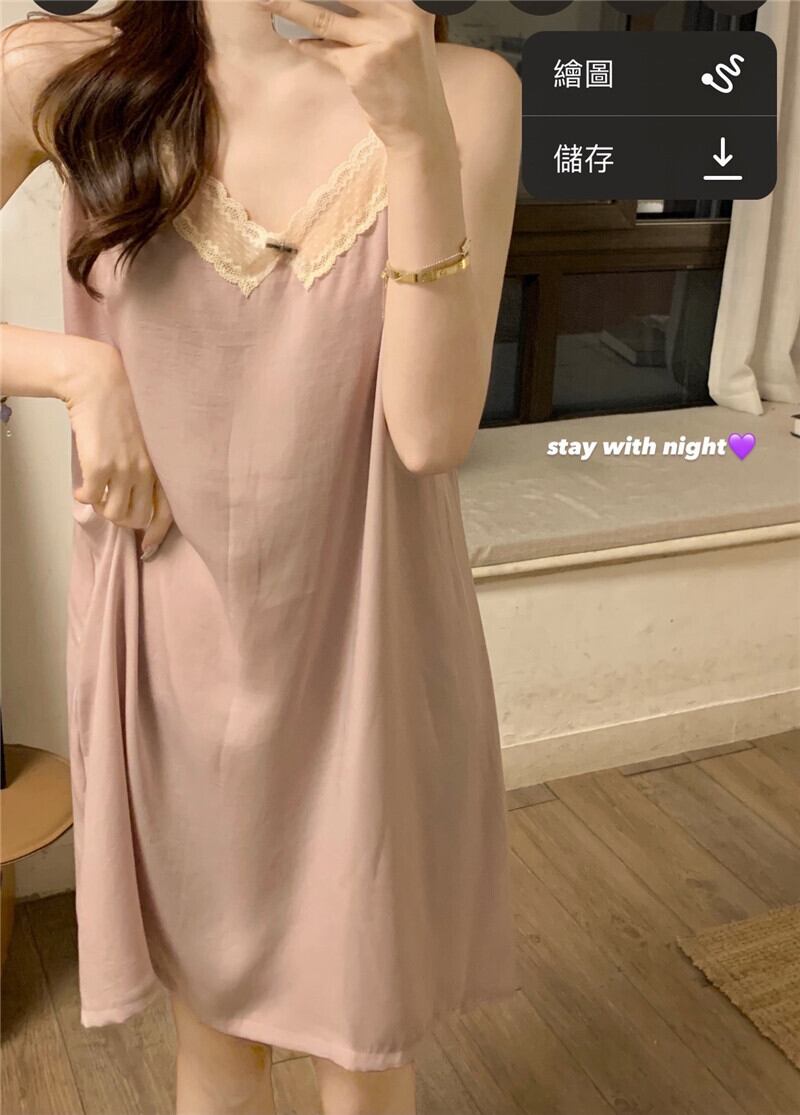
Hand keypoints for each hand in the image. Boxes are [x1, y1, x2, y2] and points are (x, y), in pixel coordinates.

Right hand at [59, 336, 172, 557]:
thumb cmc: (123, 405)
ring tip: (96, 494)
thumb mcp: (148, 439)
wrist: (99, 381)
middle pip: (138, 518)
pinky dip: (84, 498)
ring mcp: (124, 470)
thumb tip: (137, 492)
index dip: (157, 534)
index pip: (168, 512)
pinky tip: (82, 488)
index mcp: (163, 465)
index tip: (148, 549)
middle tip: (111, 507)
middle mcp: (148, 471)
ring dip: (103, 509)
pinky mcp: (99, 466)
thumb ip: (148, 464)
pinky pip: (91, 499)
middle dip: (123, 519)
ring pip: (114, 513)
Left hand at [263, 0, 453, 151]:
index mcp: (412, 3)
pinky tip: (295, 39)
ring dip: (290, 7)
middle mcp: (399, 15)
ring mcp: (380, 40)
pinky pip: (325, 50)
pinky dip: (308, 45)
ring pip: (324, 17)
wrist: (419, 124)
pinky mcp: (362, 66)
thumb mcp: (403, 35)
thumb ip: (376, 11)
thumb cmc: (407, 79)